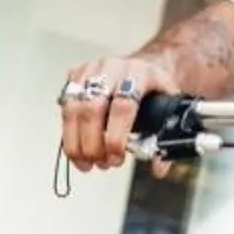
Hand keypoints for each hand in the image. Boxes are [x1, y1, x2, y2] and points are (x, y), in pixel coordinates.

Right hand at [58, 50, 176, 171]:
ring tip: (86, 163)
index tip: (116, 158)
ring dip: (76, 142)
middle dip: (93, 143)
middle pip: (93, 108)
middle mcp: (112, 67)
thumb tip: (158, 169)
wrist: (143, 64)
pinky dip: (68, 133)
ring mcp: (91, 69)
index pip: (123, 106)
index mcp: (138, 72)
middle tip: (101, 164)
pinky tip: (77, 150)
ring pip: (73, 108)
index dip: (116, 136)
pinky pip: (65, 106)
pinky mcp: (76, 75)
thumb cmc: (154, 88)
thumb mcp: (168, 106)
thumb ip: (165, 137)